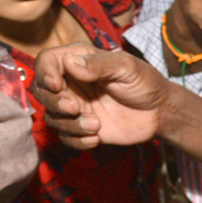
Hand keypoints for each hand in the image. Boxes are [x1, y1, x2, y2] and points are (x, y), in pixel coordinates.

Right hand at [33, 46, 169, 149]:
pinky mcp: (82, 128)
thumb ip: (99, 65)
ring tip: (96, 125)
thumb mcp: (126, 67)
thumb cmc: (145, 82)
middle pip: (41, 91)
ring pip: (52, 117)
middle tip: (75, 108)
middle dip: (54, 102)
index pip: (47, 62)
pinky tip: (96, 138)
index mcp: (78, 61)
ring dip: (69, 125)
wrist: (159, 112)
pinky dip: (77, 141)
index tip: (56, 85)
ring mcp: (75, 107)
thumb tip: (70, 62)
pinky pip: (66, 138)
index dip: (45, 72)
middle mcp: (71, 83)